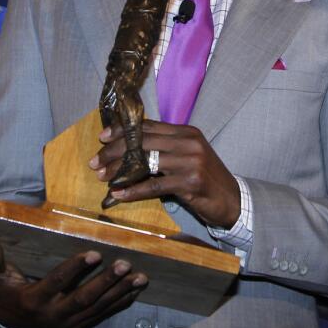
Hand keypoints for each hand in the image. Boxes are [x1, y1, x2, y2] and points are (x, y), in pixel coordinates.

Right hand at [0, 237, 146, 327]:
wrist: (10, 324)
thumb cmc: (5, 292)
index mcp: (34, 300)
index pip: (57, 283)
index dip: (75, 269)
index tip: (94, 253)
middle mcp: (53, 315)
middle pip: (84, 299)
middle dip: (106, 282)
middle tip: (125, 264)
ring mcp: (68, 324)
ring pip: (98, 309)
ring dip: (120, 293)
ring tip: (140, 277)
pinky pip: (102, 316)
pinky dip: (120, 303)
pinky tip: (135, 290)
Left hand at [90, 120, 240, 228]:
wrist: (232, 200)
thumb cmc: (204, 179)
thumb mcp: (186, 157)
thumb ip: (163, 150)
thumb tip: (128, 150)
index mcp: (185, 132)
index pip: (147, 126)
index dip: (122, 131)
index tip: (102, 138)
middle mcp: (188, 142)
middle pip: (142, 142)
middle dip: (114, 152)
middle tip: (95, 162)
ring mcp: (190, 161)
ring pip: (145, 161)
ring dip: (119, 171)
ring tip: (102, 178)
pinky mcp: (190, 182)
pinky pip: (154, 185)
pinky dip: (133, 190)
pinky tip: (118, 194)